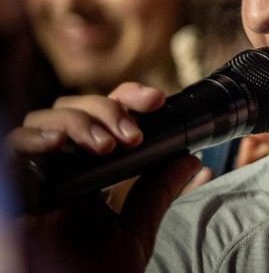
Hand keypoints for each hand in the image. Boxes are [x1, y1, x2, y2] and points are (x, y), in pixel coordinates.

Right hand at [11, 82, 200, 271]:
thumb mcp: (133, 230)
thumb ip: (156, 193)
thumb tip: (191, 159)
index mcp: (89, 169)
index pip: (103, 115)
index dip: (128, 98)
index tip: (157, 101)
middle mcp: (60, 164)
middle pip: (74, 108)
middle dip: (107, 109)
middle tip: (133, 136)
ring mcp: (34, 173)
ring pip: (45, 119)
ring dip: (79, 121)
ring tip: (106, 146)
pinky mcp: (12, 187)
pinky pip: (12, 147)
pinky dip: (34, 137)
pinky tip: (58, 144)